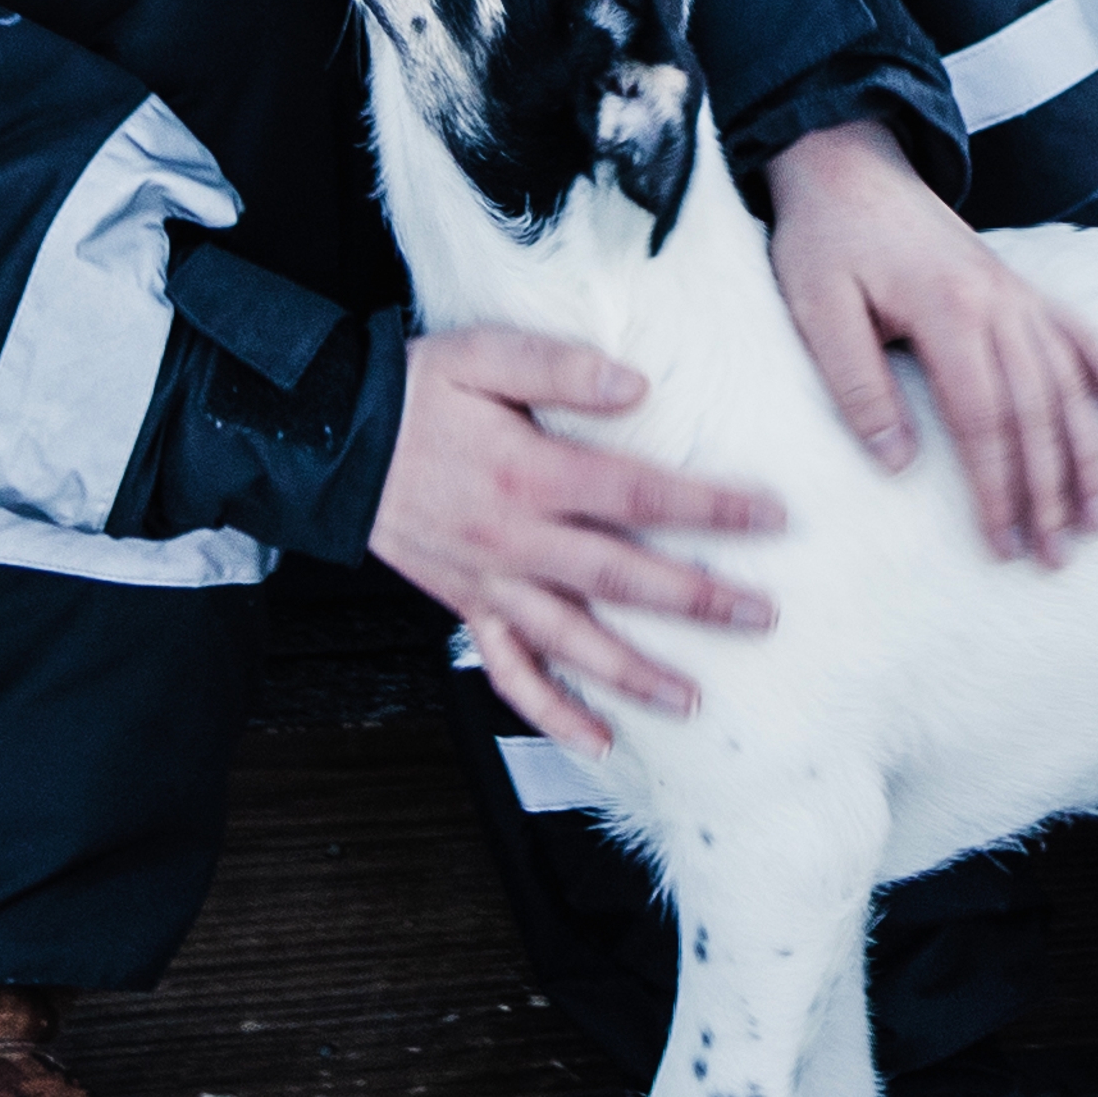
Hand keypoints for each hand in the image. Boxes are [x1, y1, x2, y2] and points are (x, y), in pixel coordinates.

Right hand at [368, 325, 781, 755]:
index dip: (708, 507)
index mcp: (528, 474)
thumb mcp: (480, 354)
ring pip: (572, 642)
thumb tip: (634, 384)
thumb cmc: (411, 394)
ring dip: (635, 674)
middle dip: (696, 599)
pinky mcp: (466, 608)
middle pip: (621, 578)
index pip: (638, 494)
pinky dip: (551, 715)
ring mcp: (490, 584)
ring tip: (694, 700)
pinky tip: (596, 742)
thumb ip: (556, 366)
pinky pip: (510, 673)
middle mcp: (515, 541)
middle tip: (761, 616)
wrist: (327, 443)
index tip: (770, 517)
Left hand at [763, 114, 1097, 568]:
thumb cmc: (825, 240)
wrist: (848, 165)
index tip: (1003, 543)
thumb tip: (898, 463)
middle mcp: (998, 304)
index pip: (984, 419)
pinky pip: (1084, 336)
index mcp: (948, 311)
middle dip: (1049, 491)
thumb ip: (857, 383)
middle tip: (1055, 556)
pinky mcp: (1022, 289)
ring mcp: (1018, 295)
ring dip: (1087, 455)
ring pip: (1069, 385)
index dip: (998, 487)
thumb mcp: (817, 307)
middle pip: (1036, 413)